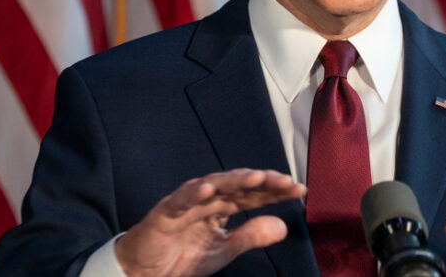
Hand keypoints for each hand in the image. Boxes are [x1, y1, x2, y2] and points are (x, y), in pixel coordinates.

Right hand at [114, 168, 305, 276]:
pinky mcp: (166, 212)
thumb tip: (284, 226)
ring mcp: (187, 202)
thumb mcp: (225, 250)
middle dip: (262, 181)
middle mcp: (208, 198)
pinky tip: (209, 191)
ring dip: (234, 181)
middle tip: (285, 180)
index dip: (275, 190)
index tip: (299, 189)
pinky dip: (193, 194)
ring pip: (214, 186)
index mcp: (223, 206)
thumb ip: (251, 236)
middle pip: (238, 184)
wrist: (146, 271)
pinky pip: (180, 201)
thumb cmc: (183, 255)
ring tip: (256, 178)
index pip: (254, 194)